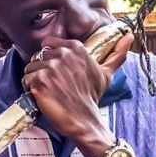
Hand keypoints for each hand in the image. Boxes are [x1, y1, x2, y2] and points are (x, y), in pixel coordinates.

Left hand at [22, 34, 133, 156]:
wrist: (83, 120)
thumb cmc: (92, 97)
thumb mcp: (106, 73)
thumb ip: (116, 53)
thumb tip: (130, 35)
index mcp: (76, 47)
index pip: (49, 44)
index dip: (50, 58)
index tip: (57, 72)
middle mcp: (63, 54)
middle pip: (38, 55)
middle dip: (42, 69)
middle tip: (53, 85)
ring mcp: (50, 67)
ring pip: (30, 67)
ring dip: (34, 80)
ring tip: (47, 91)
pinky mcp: (39, 80)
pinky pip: (25, 79)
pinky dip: (29, 89)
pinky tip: (41, 97)